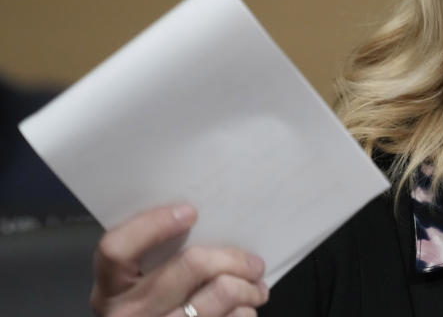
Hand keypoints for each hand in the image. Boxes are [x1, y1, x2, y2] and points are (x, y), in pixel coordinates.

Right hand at [91, 204, 268, 316]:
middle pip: (191, 265)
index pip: (117, 249)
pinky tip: (244, 310)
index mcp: (110, 288)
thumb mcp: (138, 288)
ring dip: (248, 288)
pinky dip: (244, 312)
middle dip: (232, 258)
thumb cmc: (151, 311)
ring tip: (256, 287)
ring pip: (221, 293)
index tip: (190, 212)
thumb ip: (158, 260)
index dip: (153, 225)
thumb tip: (205, 225)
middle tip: (253, 263)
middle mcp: (127, 312)